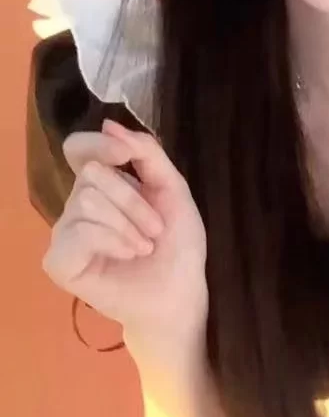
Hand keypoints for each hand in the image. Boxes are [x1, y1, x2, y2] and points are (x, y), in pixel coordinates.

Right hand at [43, 120, 207, 341]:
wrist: (180, 293)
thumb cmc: (177, 244)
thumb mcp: (172, 189)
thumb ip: (146, 153)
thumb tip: (109, 124)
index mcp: (104, 184)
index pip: (79, 148)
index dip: (97, 144)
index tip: (125, 156)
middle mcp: (79, 204)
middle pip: (91, 175)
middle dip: (133, 200)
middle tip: (155, 229)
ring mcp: (66, 233)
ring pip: (86, 202)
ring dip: (128, 224)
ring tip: (144, 247)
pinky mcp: (60, 261)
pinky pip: (78, 233)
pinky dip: (111, 241)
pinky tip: (127, 256)